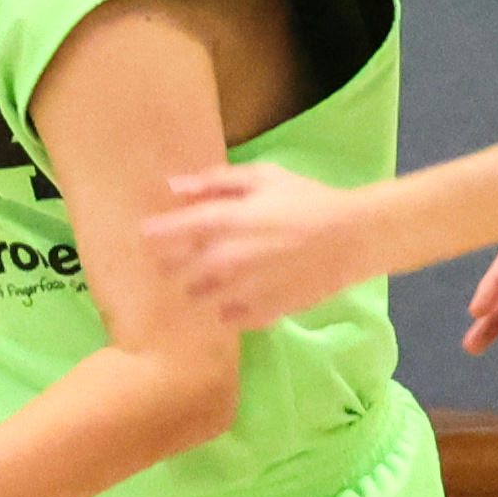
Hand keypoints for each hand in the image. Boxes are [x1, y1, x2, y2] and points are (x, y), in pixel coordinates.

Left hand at [149, 163, 374, 330]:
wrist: (352, 238)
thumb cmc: (307, 201)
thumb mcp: (264, 177)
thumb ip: (215, 182)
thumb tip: (173, 187)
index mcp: (224, 222)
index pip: (170, 232)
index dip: (153, 234)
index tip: (145, 235)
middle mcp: (226, 260)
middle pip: (175, 272)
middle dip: (171, 265)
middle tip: (178, 257)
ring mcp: (242, 290)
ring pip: (197, 299)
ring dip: (196, 290)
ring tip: (210, 279)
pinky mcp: (262, 312)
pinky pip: (227, 319)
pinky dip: (226, 310)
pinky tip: (236, 298)